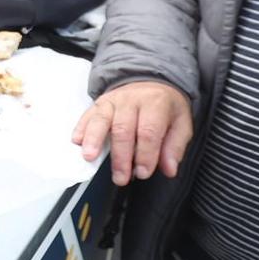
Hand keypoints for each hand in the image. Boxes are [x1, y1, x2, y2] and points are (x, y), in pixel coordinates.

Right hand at [73, 80, 193, 186]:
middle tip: (121, 177)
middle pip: (123, 129)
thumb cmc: (165, 107)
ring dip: (94, 140)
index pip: (148, 131)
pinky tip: (78, 141)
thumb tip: (169, 168)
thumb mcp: (181, 124)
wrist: (151, 82)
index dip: (145, 155)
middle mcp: (132, 99)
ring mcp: (113, 100)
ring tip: (90, 157)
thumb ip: (175, 147)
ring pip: (101, 120)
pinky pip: (88, 115)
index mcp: (156, 103)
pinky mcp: (99, 103)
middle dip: (120, 157)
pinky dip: (81, 128)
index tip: (142, 173)